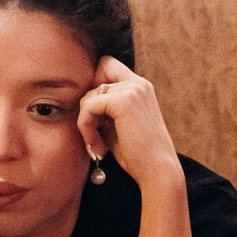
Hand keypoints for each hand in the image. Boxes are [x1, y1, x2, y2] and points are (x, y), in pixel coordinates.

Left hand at [78, 56, 181, 191]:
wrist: (157, 171)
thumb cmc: (138, 155)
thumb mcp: (117, 126)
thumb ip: (102, 110)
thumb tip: (79, 101)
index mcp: (139, 87)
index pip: (106, 65)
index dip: (94, 85)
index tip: (95, 117)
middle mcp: (138, 83)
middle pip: (93, 82)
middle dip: (88, 111)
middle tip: (94, 138)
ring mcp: (132, 89)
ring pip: (88, 96)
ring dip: (86, 123)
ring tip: (97, 146)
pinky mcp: (124, 101)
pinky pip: (88, 107)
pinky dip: (85, 127)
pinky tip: (97, 146)